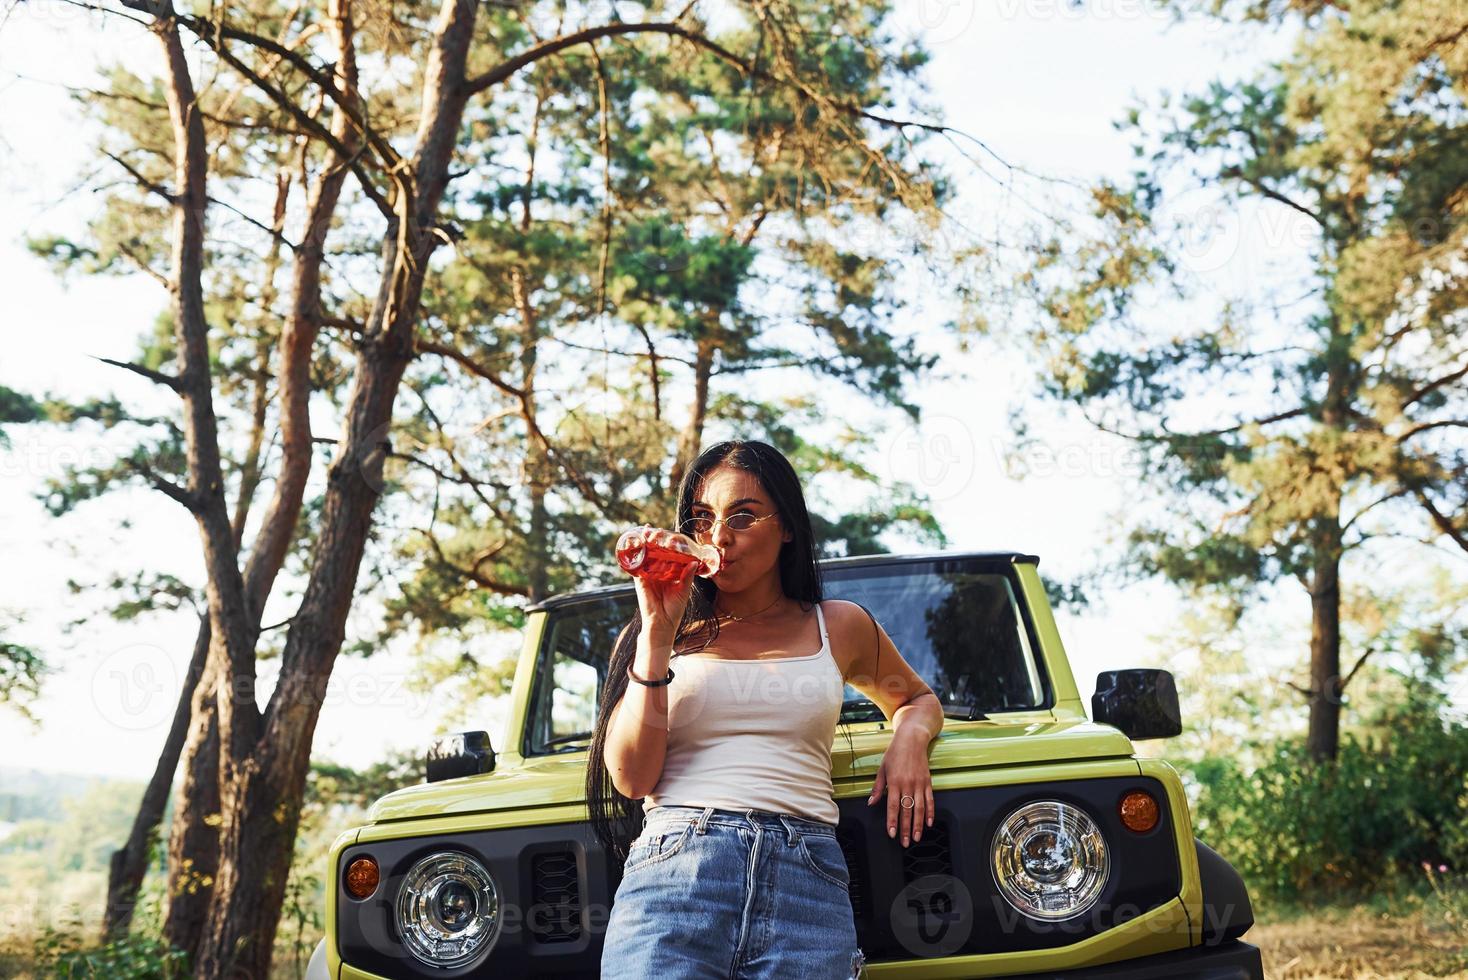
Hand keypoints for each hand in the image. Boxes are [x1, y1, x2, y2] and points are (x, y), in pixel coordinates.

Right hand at [631, 530, 697, 637]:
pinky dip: (635, 555)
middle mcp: (658, 573)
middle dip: (655, 540)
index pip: (669, 555)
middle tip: (657, 530)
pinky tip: (636, 544)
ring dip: (645, 543)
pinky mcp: (640, 581)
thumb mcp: (684, 591)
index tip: (672, 535)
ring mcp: (648, 576)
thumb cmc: (674, 609)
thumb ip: (687, 576)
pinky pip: (636, 566)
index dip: (669, 544)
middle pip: (656, 552)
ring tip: (646, 531)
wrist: (662, 624)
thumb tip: (694, 561)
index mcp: (670, 574)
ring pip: (646, 556)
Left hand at [866, 726, 933, 847]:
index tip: (892, 833)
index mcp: (894, 781)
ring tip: (916, 837)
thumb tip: (871, 802)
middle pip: (907, 810)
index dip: (893, 821)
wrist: (912, 739)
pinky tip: (929, 823)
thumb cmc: (894, 753)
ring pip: (920, 808)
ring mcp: (919, 783)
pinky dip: (930, 812)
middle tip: (904, 842)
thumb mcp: (882, 769)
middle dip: (905, 828)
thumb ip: (877, 788)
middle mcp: (907, 784)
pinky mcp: (928, 782)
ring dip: (918, 824)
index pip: (893, 806)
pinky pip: (930, 800)